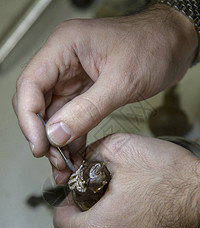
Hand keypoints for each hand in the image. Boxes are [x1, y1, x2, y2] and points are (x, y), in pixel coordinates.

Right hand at [12, 4, 197, 182]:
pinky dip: (72, 138)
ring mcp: (74, 79)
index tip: (39, 146)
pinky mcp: (86, 92)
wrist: (173, 45)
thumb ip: (87, 110)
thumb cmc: (153, 46)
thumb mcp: (121, 81)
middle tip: (54, 160)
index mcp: (65, 47)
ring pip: (54, 115)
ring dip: (57, 142)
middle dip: (43, 135)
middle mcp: (64, 62)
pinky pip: (72, 119)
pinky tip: (74, 156)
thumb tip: (57, 134)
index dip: (28, 119)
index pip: (30, 85)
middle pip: (37, 103)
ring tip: (64, 165)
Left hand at [54, 134, 199, 227]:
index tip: (78, 197)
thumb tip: (82, 160)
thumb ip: (93, 152)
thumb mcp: (124, 149)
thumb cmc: (175, 180)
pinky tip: (152, 221)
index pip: (62, 222)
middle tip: (116, 194)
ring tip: (139, 205)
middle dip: (98, 211)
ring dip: (120, 225)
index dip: (68, 204)